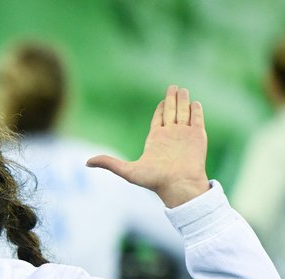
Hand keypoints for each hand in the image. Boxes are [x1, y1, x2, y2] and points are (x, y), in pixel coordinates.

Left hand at [86, 85, 209, 207]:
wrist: (178, 185)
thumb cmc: (154, 180)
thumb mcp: (128, 171)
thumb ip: (109, 163)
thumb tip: (87, 162)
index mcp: (156, 139)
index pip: (158, 119)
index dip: (160, 108)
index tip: (163, 99)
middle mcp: (171, 135)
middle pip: (171, 112)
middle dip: (172, 99)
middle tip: (173, 87)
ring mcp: (184, 135)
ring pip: (184, 113)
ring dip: (183, 101)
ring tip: (182, 89)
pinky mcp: (197, 136)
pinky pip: (197, 120)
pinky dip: (196, 111)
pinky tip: (195, 102)